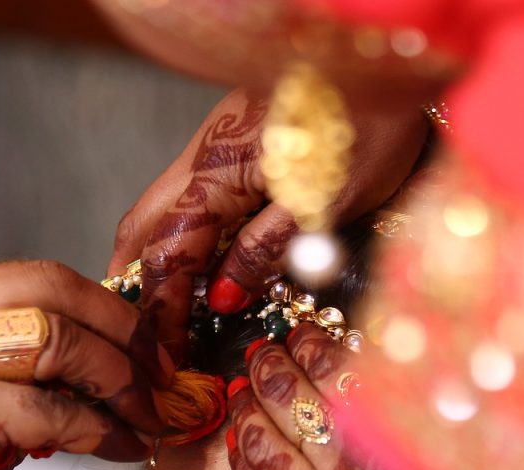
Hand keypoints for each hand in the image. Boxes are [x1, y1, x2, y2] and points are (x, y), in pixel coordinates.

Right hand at [0, 261, 161, 469]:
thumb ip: (4, 368)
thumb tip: (99, 369)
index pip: (27, 277)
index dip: (96, 305)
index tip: (137, 339)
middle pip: (50, 288)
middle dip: (121, 328)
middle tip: (161, 368)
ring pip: (59, 340)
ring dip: (120, 378)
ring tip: (149, 411)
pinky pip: (53, 409)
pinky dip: (99, 428)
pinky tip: (121, 445)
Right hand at [107, 88, 428, 373]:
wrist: (386, 59)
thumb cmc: (367, 125)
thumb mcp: (320, 204)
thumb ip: (261, 251)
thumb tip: (219, 298)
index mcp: (215, 175)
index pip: (167, 256)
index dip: (163, 311)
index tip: (166, 355)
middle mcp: (201, 156)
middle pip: (143, 228)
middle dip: (137, 282)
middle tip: (145, 332)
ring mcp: (214, 142)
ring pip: (161, 207)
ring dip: (156, 257)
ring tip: (166, 307)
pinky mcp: (235, 135)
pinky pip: (189, 192)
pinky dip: (182, 231)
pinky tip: (202, 257)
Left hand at [225, 324, 431, 469]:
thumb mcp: (458, 462)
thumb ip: (416, 412)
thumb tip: (379, 367)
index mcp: (384, 445)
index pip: (332, 376)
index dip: (312, 346)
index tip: (303, 330)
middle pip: (288, 407)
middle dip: (269, 370)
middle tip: (261, 350)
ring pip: (264, 452)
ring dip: (247, 413)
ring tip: (239, 389)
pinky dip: (247, 467)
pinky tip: (240, 447)